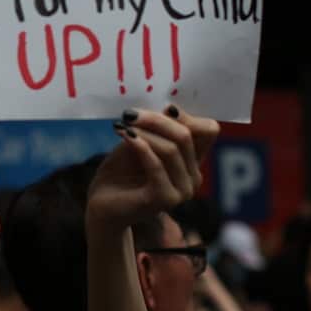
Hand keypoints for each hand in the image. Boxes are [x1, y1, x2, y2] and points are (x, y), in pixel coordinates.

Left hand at [87, 106, 218, 231]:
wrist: (102, 204)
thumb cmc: (120, 171)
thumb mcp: (140, 141)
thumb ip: (157, 129)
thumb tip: (170, 109)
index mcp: (192, 162)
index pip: (208, 130)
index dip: (187, 115)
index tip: (162, 106)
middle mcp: (194, 178)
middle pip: (186, 135)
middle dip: (157, 120)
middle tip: (130, 114)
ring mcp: (182, 192)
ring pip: (172, 149)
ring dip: (145, 132)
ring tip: (123, 126)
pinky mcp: (165, 199)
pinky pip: (157, 165)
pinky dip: (140, 147)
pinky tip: (125, 136)